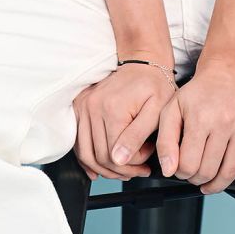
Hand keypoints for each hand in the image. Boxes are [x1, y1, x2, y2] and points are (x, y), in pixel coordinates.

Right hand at [72, 62, 176, 180]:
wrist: (143, 64)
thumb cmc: (154, 85)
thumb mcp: (156, 110)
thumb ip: (137, 135)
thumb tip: (119, 159)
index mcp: (112, 109)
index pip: (115, 155)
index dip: (133, 164)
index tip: (148, 158)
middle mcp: (92, 107)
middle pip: (100, 157)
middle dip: (121, 169)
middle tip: (139, 166)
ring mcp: (83, 107)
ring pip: (86, 154)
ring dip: (104, 169)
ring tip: (123, 168)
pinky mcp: (79, 107)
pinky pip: (78, 143)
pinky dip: (88, 159)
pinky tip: (101, 167)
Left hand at [154, 60, 234, 193]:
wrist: (228, 71)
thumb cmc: (199, 92)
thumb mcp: (172, 108)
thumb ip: (165, 141)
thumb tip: (169, 170)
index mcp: (200, 118)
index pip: (187, 165)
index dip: (180, 172)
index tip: (180, 167)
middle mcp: (224, 123)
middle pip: (208, 172)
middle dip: (196, 178)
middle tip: (193, 171)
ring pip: (229, 173)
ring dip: (216, 182)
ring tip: (208, 177)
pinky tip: (228, 162)